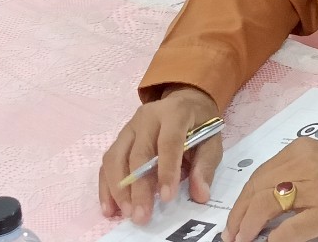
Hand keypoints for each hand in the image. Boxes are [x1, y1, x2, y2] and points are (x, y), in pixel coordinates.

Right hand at [99, 85, 222, 225]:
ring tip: (127, 213)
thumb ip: (206, 166)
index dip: (167, 170)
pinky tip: (110, 208)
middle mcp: (148, 117)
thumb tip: (200, 194)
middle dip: (139, 188)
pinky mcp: (119, 138)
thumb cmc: (198, 125)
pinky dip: (106, 187)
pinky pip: (107, 163)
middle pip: (138, 153)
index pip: (168, 142)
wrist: (184, 102)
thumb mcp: (211, 141)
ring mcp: (129, 127)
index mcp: (175, 113)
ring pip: (116, 157)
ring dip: (119, 189)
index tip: (166, 198)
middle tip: (142, 216)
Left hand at [224, 138, 317, 241]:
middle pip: (256, 191)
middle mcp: (303, 165)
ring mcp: (315, 189)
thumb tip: (269, 200)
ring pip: (266, 206)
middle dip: (238, 216)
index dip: (242, 200)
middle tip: (232, 235)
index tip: (235, 218)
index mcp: (301, 151)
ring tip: (242, 241)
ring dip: (248, 227)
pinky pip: (291, 229)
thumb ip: (297, 172)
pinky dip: (275, 240)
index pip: (258, 176)